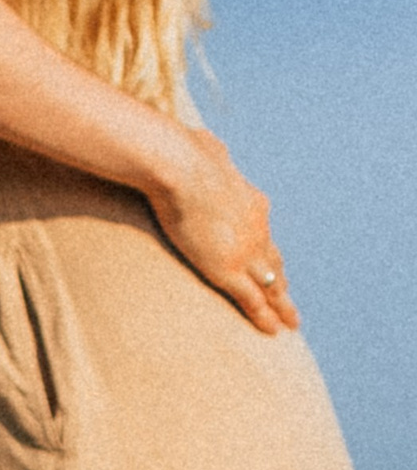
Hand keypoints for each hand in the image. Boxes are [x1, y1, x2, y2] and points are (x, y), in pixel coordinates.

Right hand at [144, 126, 297, 334]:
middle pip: (275, 263)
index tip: (274, 265)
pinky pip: (252, 300)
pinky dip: (264, 316)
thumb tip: (204, 139)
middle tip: (290, 302)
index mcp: (252, 204)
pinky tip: (272, 330)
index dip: (269, 253)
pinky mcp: (227, 270)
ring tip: (289, 322)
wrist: (179, 167)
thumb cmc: (185, 154)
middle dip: (282, 282)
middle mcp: (256, 231)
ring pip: (271, 286)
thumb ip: (210, 151)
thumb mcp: (206, 148)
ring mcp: (244, 253)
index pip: (265, 235)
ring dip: (282, 306)